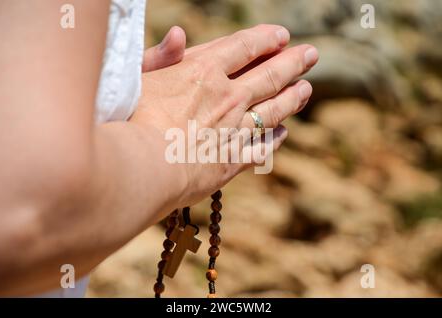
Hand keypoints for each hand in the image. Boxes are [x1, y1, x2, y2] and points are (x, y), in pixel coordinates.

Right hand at [131, 24, 318, 206]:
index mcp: (204, 71)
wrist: (142, 168)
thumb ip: (158, 56)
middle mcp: (227, 98)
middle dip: (293, 62)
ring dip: (292, 98)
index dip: (264, 39)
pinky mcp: (232, 160)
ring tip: (306, 89)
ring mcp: (234, 130)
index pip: (243, 47)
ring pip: (274, 110)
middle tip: (312, 54)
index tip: (282, 35)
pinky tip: (283, 133)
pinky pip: (261, 147)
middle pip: (269, 75)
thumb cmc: (129, 121)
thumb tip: (179, 32)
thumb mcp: (136, 79)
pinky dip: (274, 139)